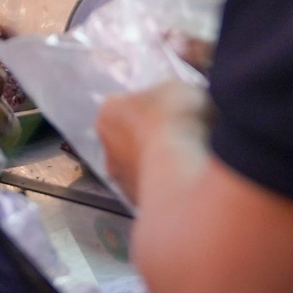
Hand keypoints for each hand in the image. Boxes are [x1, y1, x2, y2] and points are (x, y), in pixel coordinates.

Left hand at [98, 79, 210, 203]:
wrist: (181, 168)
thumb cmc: (176, 118)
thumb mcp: (177, 89)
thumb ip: (169, 96)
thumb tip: (175, 102)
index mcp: (109, 111)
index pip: (123, 106)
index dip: (147, 108)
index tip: (168, 112)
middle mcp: (107, 145)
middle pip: (126, 139)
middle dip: (147, 139)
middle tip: (177, 138)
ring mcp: (120, 178)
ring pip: (136, 167)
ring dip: (155, 165)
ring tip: (185, 164)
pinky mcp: (136, 202)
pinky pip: (151, 190)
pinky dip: (164, 187)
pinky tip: (184, 183)